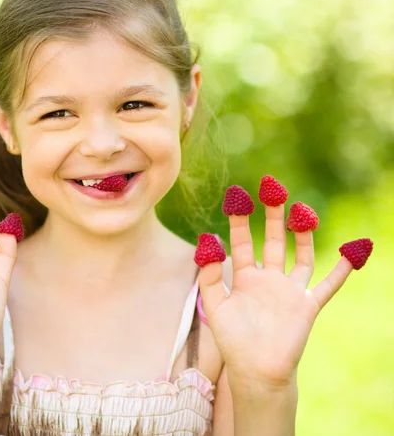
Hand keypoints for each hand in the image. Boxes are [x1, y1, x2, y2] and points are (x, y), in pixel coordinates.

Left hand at [197, 186, 362, 392]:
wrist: (256, 372)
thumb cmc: (232, 341)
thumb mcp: (215, 306)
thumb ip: (210, 276)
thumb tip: (207, 243)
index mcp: (244, 278)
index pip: (242, 243)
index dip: (239, 221)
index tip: (236, 197)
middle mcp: (268, 280)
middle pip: (271, 241)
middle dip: (272, 217)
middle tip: (272, 189)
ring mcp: (289, 291)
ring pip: (300, 255)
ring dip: (302, 234)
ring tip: (301, 210)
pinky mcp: (308, 305)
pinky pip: (329, 284)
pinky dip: (343, 269)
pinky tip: (354, 251)